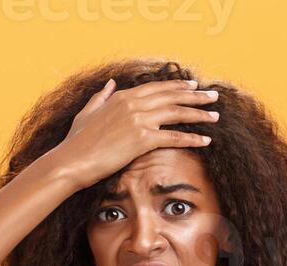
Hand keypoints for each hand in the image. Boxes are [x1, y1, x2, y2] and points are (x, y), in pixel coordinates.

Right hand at [37, 78, 219, 186]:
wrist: (71, 161)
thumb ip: (100, 96)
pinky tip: (206, 140)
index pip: (157, 88)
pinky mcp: (142, 140)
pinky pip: (173, 137)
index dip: (177, 87)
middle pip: (172, 97)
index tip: (192, 87)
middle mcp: (133, 104)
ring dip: (199, 114)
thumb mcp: (87, 112)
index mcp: (122, 97)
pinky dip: (192, 138)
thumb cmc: (76, 142)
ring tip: (215, 116)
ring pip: (177, 114)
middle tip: (213, 96)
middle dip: (195, 97)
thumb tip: (109, 83)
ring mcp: (138, 120)